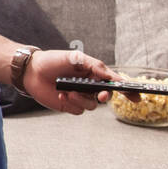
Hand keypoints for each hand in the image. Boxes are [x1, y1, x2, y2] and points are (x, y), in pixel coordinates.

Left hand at [22, 48, 137, 114]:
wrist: (32, 70)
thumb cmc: (54, 60)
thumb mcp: (76, 58)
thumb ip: (95, 66)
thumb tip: (113, 77)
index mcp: (94, 73)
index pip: (114, 83)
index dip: (127, 90)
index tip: (136, 96)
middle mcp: (89, 86)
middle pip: (106, 97)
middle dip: (105, 97)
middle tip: (102, 96)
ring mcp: (80, 97)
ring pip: (91, 106)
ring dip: (81, 99)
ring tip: (68, 91)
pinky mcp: (69, 105)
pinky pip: (77, 110)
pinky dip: (71, 103)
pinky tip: (60, 95)